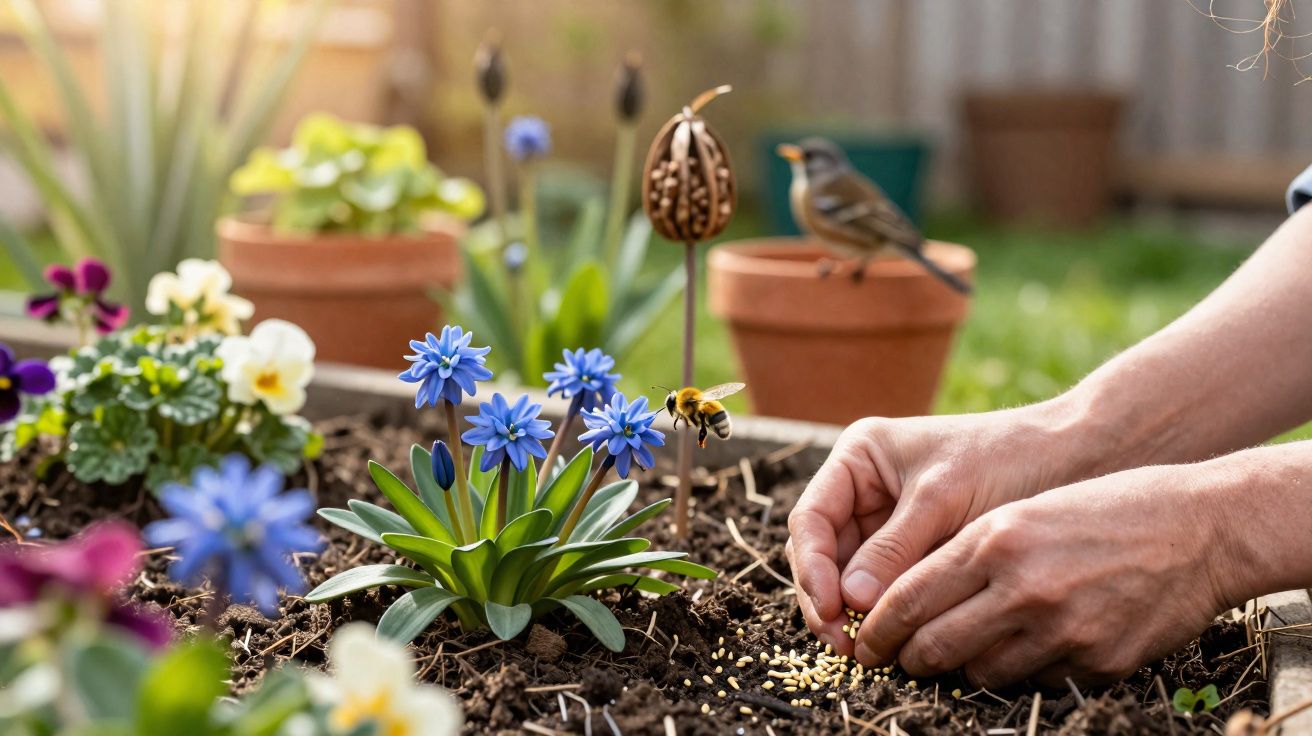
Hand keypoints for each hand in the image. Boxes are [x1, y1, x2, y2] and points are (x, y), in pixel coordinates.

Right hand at [786, 400, 1097, 653]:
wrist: (1072, 459)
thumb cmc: (1007, 458)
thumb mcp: (944, 498)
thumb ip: (895, 548)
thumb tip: (850, 602)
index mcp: (859, 459)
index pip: (812, 518)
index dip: (812, 567)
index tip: (831, 609)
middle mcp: (864, 491)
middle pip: (823, 554)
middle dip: (827, 599)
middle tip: (846, 645)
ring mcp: (888, 523)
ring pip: (849, 578)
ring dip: (852, 614)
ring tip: (867, 650)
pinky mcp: (916, 553)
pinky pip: (886, 588)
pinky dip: (884, 614)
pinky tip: (894, 638)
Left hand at [853, 462, 1242, 687]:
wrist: (1198, 527)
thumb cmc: (1101, 508)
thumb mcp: (1021, 511)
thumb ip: (966, 552)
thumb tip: (908, 601)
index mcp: (994, 539)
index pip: (909, 599)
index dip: (877, 628)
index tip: (863, 640)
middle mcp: (1022, 588)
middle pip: (934, 646)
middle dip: (907, 658)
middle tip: (896, 658)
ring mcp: (1062, 630)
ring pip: (979, 672)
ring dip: (962, 666)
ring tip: (960, 651)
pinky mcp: (1097, 662)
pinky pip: (1034, 682)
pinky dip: (1021, 670)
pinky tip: (1028, 646)